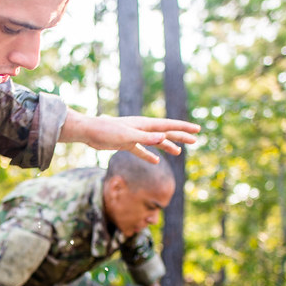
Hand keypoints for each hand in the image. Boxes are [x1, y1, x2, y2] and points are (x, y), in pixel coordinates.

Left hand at [60, 112, 199, 162]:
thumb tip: (163, 138)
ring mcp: (134, 136)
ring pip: (155, 141)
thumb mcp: (128, 136)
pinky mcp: (126, 143)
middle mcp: (142, 128)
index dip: (183, 128)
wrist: (89, 132)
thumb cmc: (107, 131)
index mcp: (145, 124)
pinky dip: (149, 155)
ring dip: (167, 146)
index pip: (169, 126)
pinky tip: (155, 161)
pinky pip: (141, 150)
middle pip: (165, 133)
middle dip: (180, 136)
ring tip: (178, 152)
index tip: (197, 130)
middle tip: (195, 139)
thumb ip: (146, 138)